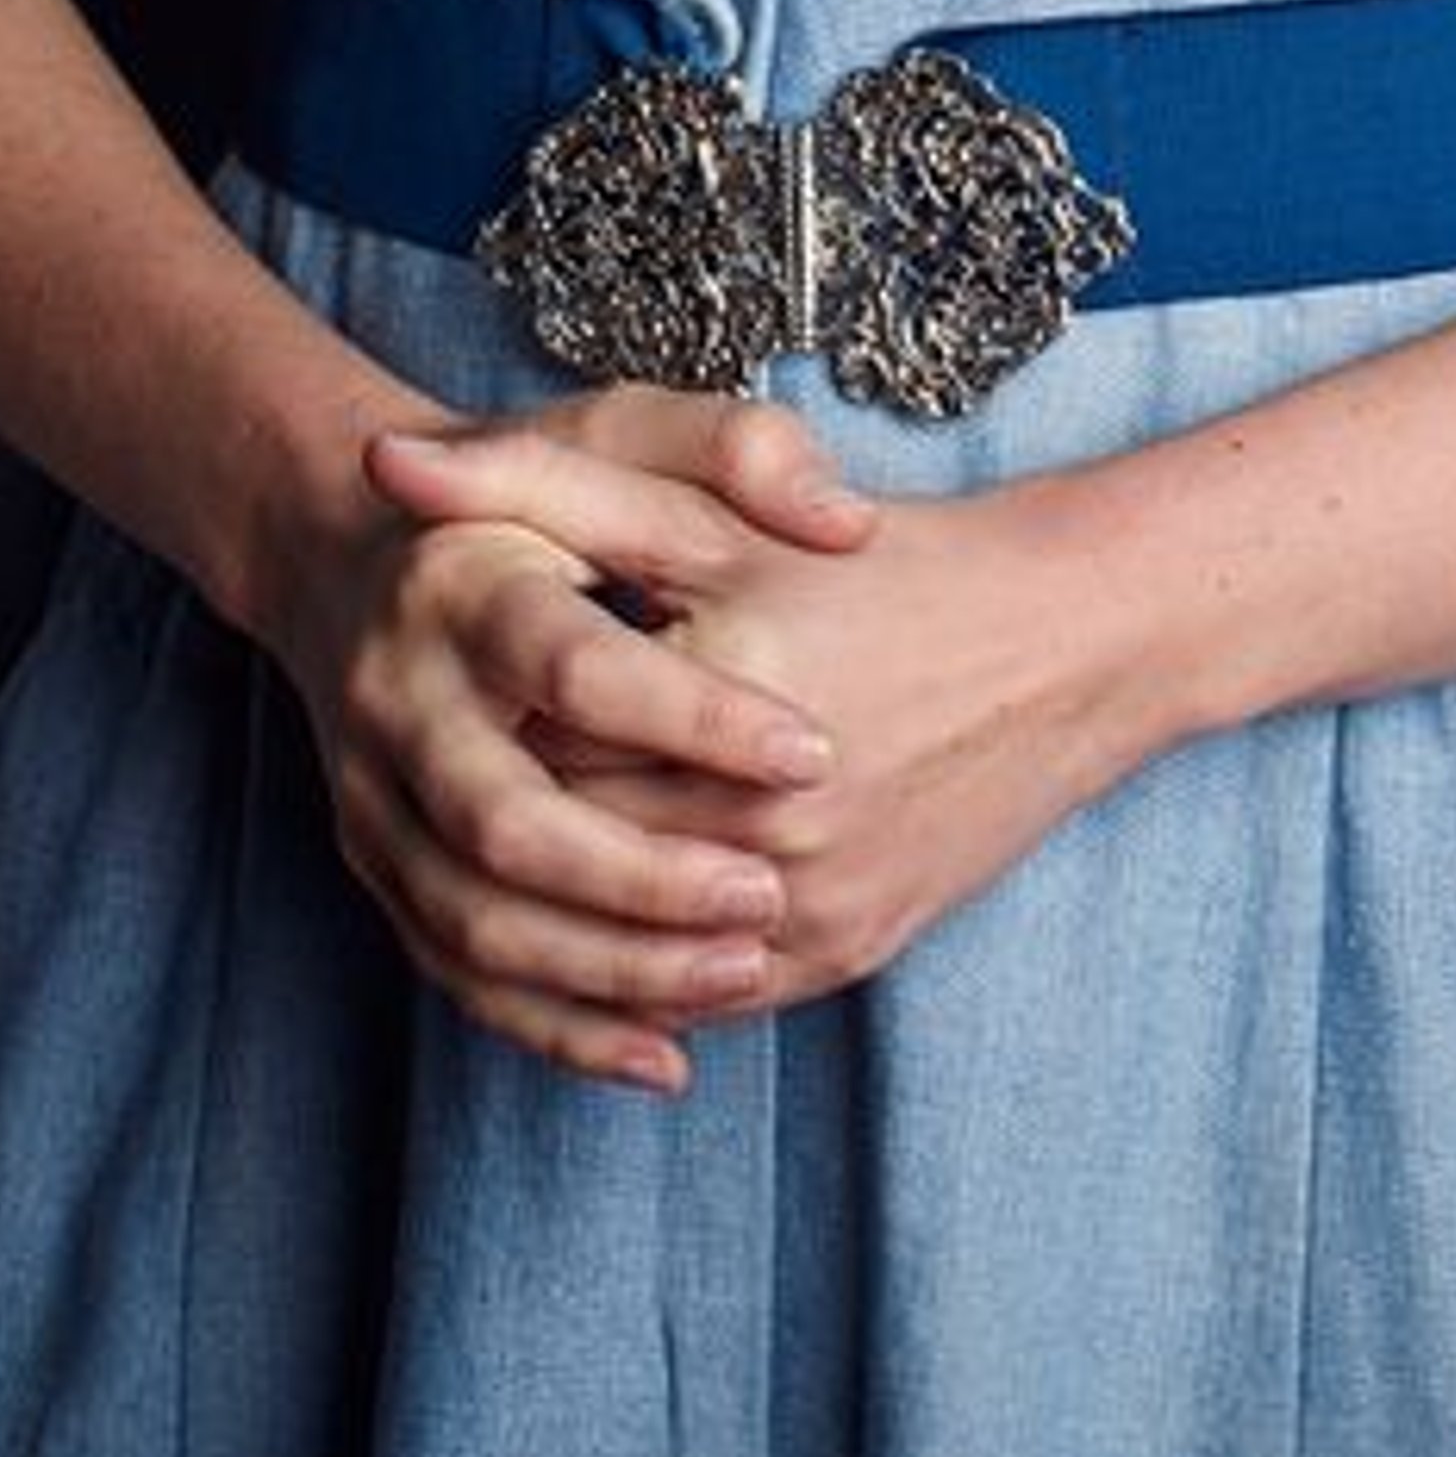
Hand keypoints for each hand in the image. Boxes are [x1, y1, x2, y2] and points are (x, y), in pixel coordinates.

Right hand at [263, 384, 877, 1094]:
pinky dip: (560, 1028)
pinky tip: (666, 1052)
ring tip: (744, 971)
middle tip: (773, 892)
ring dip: (609, 968)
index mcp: (461, 581)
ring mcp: (375, 799)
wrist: (357, 554)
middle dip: (644, 877)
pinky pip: (461, 977)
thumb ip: (735, 449)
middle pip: (506, 821)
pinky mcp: (381, 870)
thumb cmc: (532, 494)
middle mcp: (399, 699)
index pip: (577, 667)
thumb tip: (842, 519)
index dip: (695, 717)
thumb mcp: (628, 432)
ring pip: (477, 923)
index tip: (814, 752)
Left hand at [375, 429, 1157, 1026]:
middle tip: (456, 788)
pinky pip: (708, 992)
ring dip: (560, 917)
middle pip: (573, 851)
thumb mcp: (714, 504)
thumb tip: (386, 464)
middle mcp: (769, 816)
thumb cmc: (883, 558)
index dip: (479, 721)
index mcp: (725, 696)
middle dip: (506, 825)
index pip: (535, 746)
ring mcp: (813, 898)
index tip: (449, 697)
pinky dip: (643, 975)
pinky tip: (601, 931)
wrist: (1069, 640)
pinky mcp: (849, 950)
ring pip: (628, 944)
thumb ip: (546, 482)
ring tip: (514, 863)